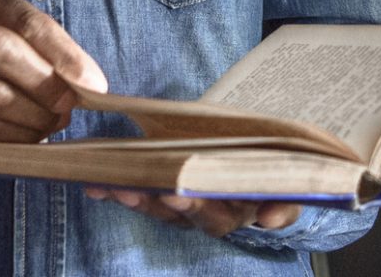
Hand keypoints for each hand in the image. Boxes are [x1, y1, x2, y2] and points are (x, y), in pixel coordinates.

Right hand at [0, 0, 107, 142]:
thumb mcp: (6, 30)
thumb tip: (88, 83)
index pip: (29, 22)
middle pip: (3, 51)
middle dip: (46, 83)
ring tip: (54, 123)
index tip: (93, 83)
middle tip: (69, 106)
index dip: (65, 54)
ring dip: (32, 115)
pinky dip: (12, 134)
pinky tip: (31, 136)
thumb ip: (42, 48)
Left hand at [83, 186, 302, 237]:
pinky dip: (115, 192)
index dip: (193, 206)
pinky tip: (94, 187)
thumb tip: (272, 218)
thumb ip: (283, 204)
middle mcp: (205, 214)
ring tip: (110, 185)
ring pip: (154, 206)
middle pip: (176, 213)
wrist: (264, 162)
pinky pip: (139, 196)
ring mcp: (183, 206)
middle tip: (132, 188)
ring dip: (131, 197)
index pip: (212, 216)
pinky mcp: (164, 195)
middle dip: (153, 201)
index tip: (175, 194)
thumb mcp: (286, 189)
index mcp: (234, 212)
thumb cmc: (273, 174)